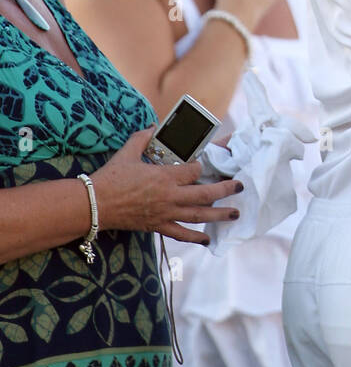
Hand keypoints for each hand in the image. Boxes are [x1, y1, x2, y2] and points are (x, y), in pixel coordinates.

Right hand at [92, 128, 243, 245]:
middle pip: (205, 193)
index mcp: (164, 176)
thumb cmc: (110, 178)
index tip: (205, 165)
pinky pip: (181, 233)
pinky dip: (195, 237)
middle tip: (240, 186)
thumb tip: (152, 127)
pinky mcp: (157, 226)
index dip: (202, 167)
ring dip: (219, 214)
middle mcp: (169, 196)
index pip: (193, 170)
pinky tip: (208, 239)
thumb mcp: (127, 153)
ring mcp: (165, 213)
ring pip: (199, 215)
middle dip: (225, 189)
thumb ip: (142, 138)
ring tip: (235, 213)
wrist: (94, 204)